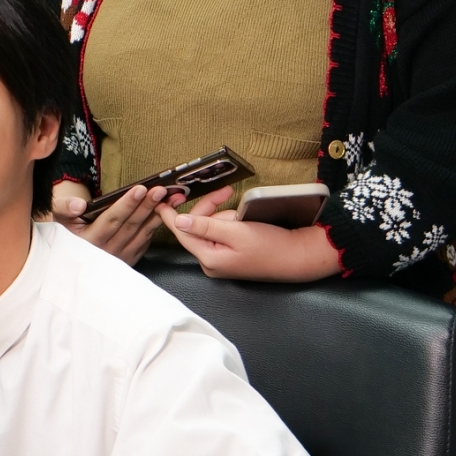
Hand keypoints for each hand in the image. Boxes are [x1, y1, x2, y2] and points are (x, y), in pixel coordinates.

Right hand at [51, 180, 167, 264]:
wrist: (67, 256)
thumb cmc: (65, 231)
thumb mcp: (57, 217)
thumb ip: (64, 208)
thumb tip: (78, 205)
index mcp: (88, 241)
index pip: (111, 220)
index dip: (127, 204)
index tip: (141, 189)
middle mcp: (105, 252)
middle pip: (131, 226)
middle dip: (148, 206)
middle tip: (162, 190)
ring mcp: (119, 258)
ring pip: (142, 234)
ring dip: (158, 215)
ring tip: (172, 199)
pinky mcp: (128, 260)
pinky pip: (145, 242)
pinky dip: (156, 226)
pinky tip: (165, 213)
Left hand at [159, 188, 343, 281]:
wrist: (297, 257)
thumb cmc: (270, 245)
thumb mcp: (236, 231)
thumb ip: (205, 226)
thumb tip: (178, 221)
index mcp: (208, 258)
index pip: (181, 232)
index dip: (169, 215)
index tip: (158, 201)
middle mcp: (210, 262)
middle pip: (197, 226)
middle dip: (211, 209)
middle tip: (226, 193)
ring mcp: (219, 261)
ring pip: (210, 228)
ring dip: (224, 216)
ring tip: (243, 217)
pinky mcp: (229, 256)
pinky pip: (220, 234)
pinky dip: (229, 223)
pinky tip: (243, 222)